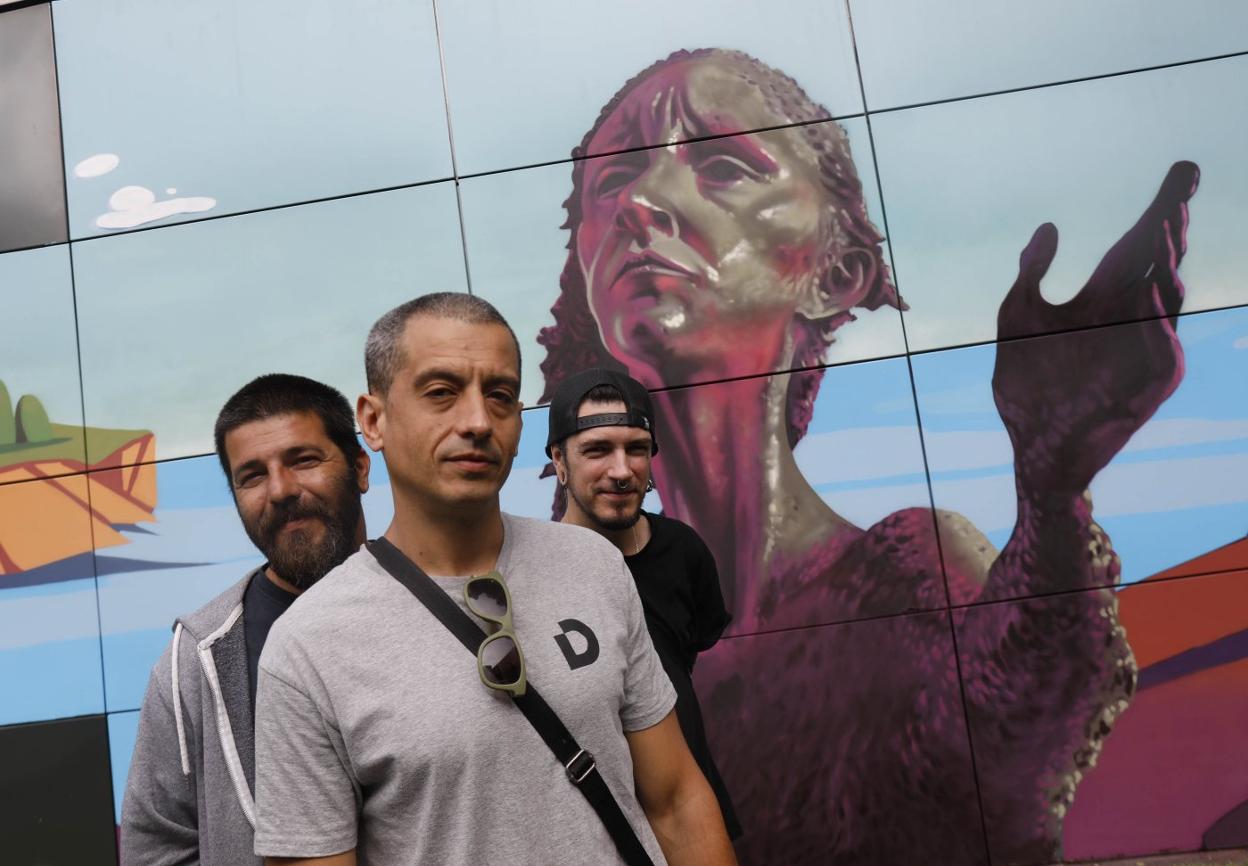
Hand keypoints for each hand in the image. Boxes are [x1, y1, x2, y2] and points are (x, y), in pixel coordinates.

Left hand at [992, 161, 1198, 493]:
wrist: (1035, 445)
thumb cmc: (1027, 386)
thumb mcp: (1019, 317)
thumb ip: (1032, 273)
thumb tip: (1049, 227)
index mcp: (1104, 300)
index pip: (1137, 247)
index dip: (1160, 210)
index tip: (1183, 172)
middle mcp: (1131, 317)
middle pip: (1160, 261)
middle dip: (1172, 224)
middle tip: (1182, 187)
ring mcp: (1144, 347)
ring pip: (1165, 296)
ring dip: (1165, 261)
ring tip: (1163, 225)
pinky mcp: (1151, 380)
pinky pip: (1160, 343)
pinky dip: (1154, 315)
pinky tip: (1147, 284)